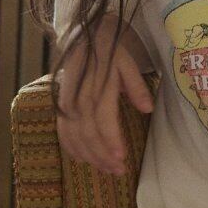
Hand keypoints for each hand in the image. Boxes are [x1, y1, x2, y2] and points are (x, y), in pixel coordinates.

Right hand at [55, 14, 155, 176]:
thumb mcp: (128, 62)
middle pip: (88, 134)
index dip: (111, 140)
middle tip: (118, 171)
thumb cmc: (110, 50)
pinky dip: (70, 147)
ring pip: (74, 136)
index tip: (121, 157)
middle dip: (102, 156)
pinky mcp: (60, 105)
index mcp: (98, 87)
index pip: (103, 120)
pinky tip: (80, 159)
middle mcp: (79, 98)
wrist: (82, 35)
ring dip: (89, 156)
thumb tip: (148, 109)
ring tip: (105, 170)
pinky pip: (61, 130)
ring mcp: (67, 103)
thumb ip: (137, 86)